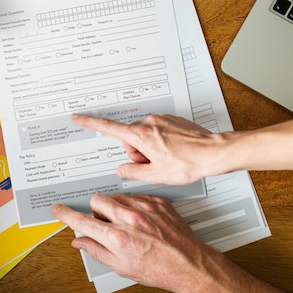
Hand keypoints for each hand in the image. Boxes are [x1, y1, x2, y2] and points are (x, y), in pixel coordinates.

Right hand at [52, 194, 221, 292]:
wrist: (189, 264)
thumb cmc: (160, 269)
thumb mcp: (122, 268)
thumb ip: (97, 251)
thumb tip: (80, 242)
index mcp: (117, 238)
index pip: (82, 221)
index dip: (66, 215)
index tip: (59, 210)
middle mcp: (130, 219)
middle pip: (97, 200)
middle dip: (94, 209)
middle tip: (103, 222)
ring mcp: (145, 208)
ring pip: (115, 195)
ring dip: (114, 206)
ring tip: (124, 222)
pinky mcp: (157, 201)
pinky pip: (135, 195)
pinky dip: (133, 205)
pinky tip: (140, 218)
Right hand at [72, 113, 235, 184]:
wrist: (213, 153)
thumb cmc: (188, 163)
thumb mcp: (155, 175)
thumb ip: (133, 172)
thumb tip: (123, 169)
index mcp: (141, 135)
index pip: (108, 128)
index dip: (90, 122)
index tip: (78, 117)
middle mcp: (149, 123)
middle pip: (131, 139)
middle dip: (139, 153)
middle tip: (155, 164)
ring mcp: (162, 120)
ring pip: (145, 137)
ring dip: (151, 149)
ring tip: (169, 160)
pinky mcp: (172, 120)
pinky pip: (159, 132)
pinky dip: (163, 143)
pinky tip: (175, 152)